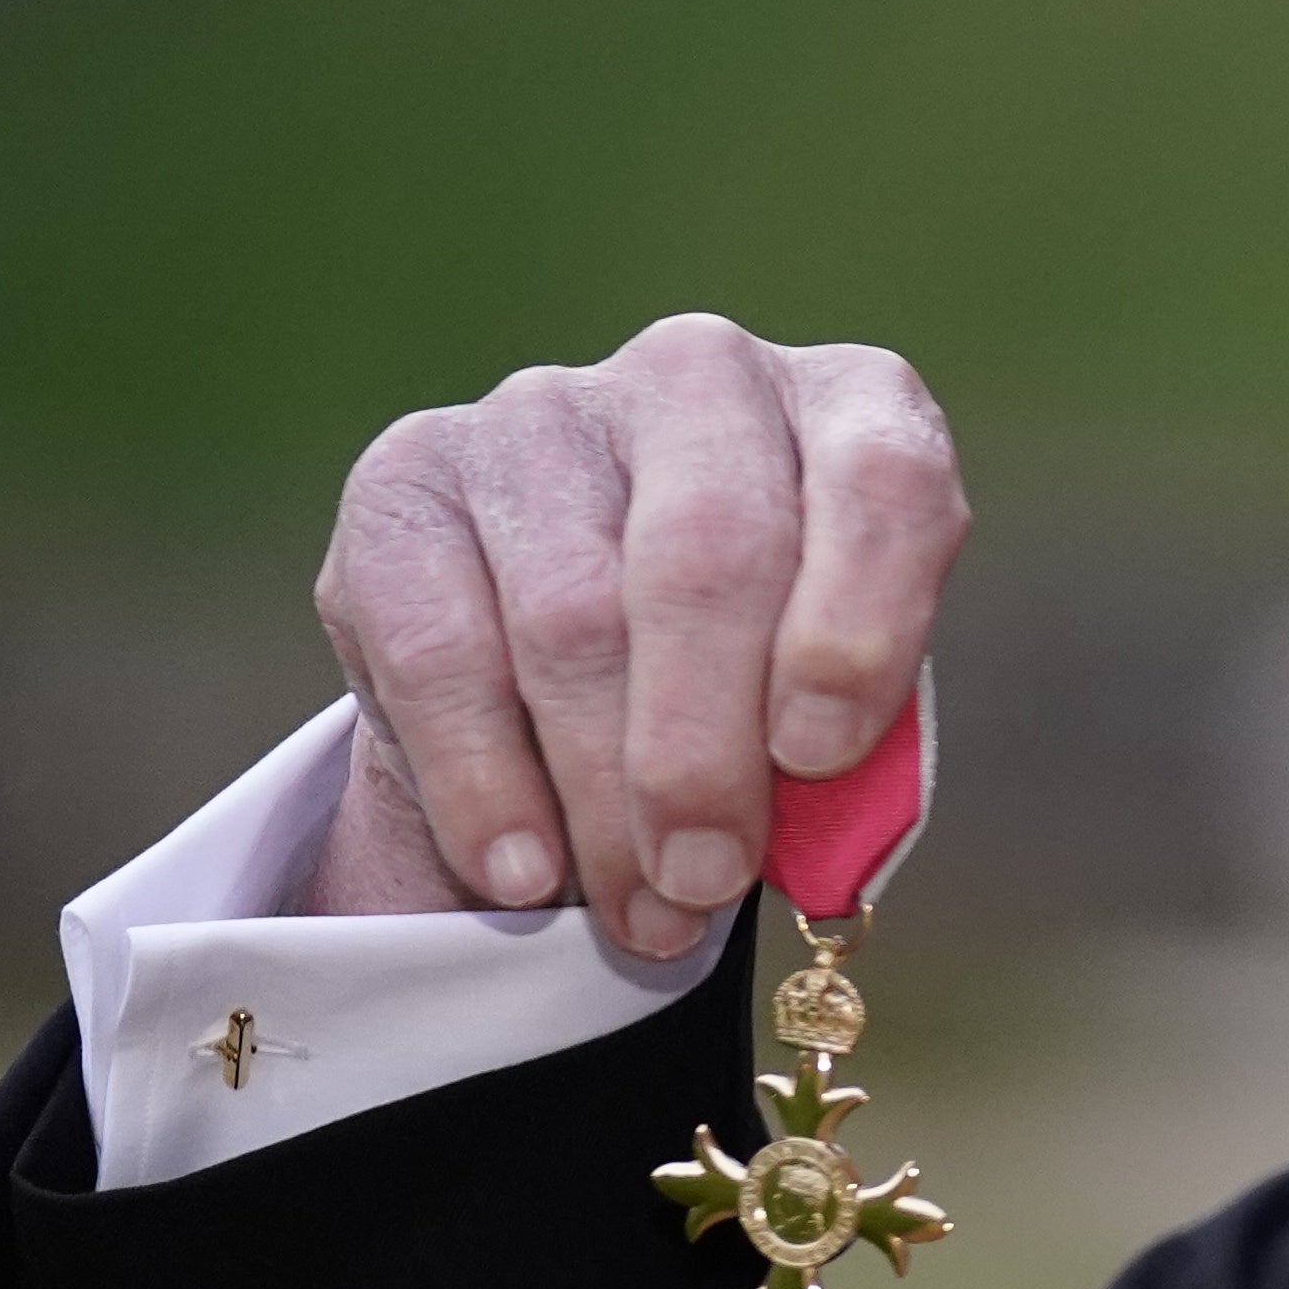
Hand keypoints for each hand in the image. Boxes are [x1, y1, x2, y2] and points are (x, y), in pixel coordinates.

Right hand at [303, 315, 967, 952]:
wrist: (590, 674)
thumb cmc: (759, 691)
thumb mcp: (833, 714)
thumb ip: (848, 766)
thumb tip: (813, 855)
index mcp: (848, 407)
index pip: (883, 480)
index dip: (858, 623)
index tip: (817, 758)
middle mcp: (698, 376)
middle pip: (708, 555)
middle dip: (705, 749)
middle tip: (703, 881)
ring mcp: (541, 412)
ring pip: (572, 618)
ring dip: (602, 796)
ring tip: (636, 912)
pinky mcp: (405, 478)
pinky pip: (441, 648)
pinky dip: (487, 784)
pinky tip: (525, 871)